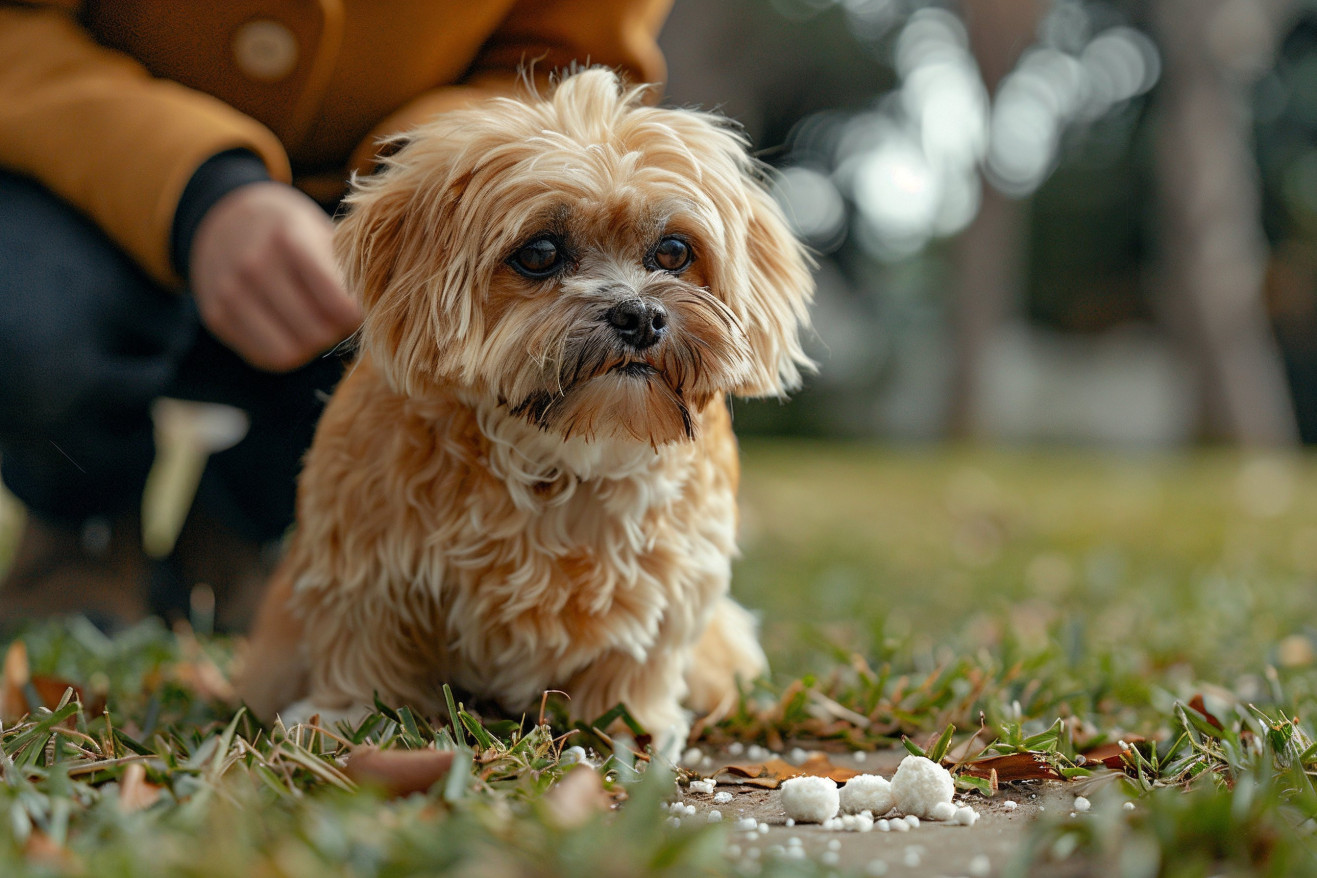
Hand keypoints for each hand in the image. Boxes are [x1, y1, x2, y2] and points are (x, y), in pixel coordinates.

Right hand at [189, 182, 361, 371]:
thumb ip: (348, 270)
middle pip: (317, 334)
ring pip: (289, 352)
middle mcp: (254, 266)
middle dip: (335, 332)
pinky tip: (289, 328)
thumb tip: (381, 316)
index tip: (357, 306)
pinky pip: (263, 357)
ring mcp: (229, 293)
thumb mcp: (320, 232)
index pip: (339, 306)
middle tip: (337, 317)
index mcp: (289, 240)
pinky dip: (284, 350)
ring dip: (311, 347)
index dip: (356, 315)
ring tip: (314, 324)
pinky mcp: (216, 316)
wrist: (224, 217)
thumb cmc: (290, 230)